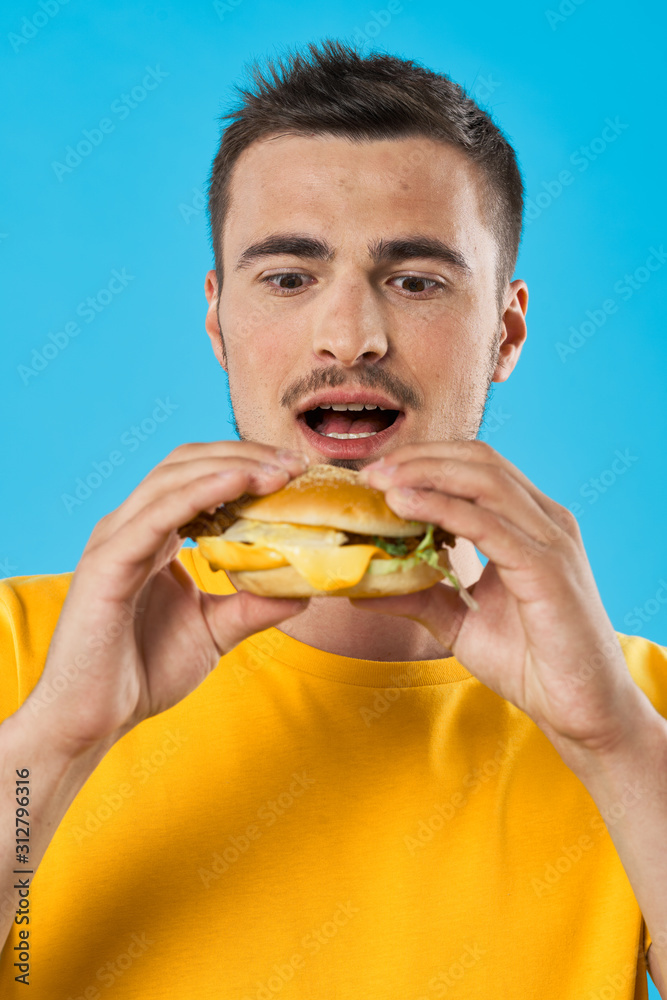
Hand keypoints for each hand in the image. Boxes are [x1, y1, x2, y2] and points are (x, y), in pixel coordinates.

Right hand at [24, 443, 310, 757]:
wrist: (96, 720)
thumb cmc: (143, 671)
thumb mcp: (214, 631)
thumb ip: (253, 606)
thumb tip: (304, 591)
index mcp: (153, 534)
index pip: (199, 476)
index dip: (247, 465)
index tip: (296, 472)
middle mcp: (132, 526)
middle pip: (188, 464)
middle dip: (245, 455)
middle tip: (296, 465)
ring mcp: (116, 540)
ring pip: (174, 478)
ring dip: (232, 466)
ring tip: (279, 471)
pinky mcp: (108, 562)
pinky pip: (158, 513)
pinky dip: (200, 491)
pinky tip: (238, 483)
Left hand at [357, 441, 642, 758]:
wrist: (577, 709)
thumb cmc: (529, 662)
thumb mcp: (459, 621)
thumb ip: (418, 595)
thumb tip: (363, 585)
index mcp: (530, 524)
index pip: (476, 467)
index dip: (425, 461)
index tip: (377, 475)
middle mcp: (545, 521)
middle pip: (479, 460)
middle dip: (420, 459)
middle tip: (370, 474)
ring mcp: (550, 540)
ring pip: (484, 481)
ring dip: (425, 474)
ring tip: (380, 483)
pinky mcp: (546, 568)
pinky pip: (488, 525)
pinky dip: (441, 508)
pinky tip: (405, 506)